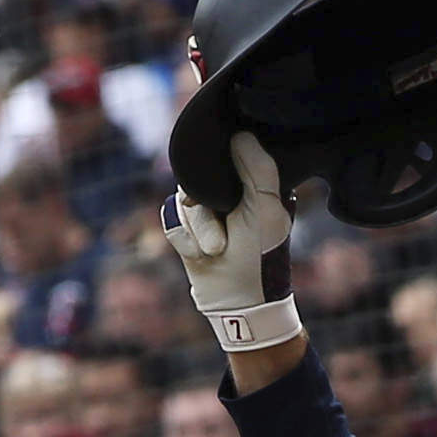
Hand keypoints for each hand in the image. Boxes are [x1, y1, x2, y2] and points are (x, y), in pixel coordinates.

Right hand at [158, 128, 304, 351]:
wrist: (238, 302)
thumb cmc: (260, 256)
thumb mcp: (266, 211)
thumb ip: (259, 170)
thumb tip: (240, 134)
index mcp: (254, 181)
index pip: (229, 151)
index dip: (220, 160)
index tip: (223, 184)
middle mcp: (228, 191)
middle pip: (198, 175)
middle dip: (208, 208)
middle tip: (224, 230)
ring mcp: (206, 209)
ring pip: (183, 199)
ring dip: (200, 230)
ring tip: (217, 250)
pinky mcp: (186, 227)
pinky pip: (170, 217)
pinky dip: (185, 239)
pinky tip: (202, 255)